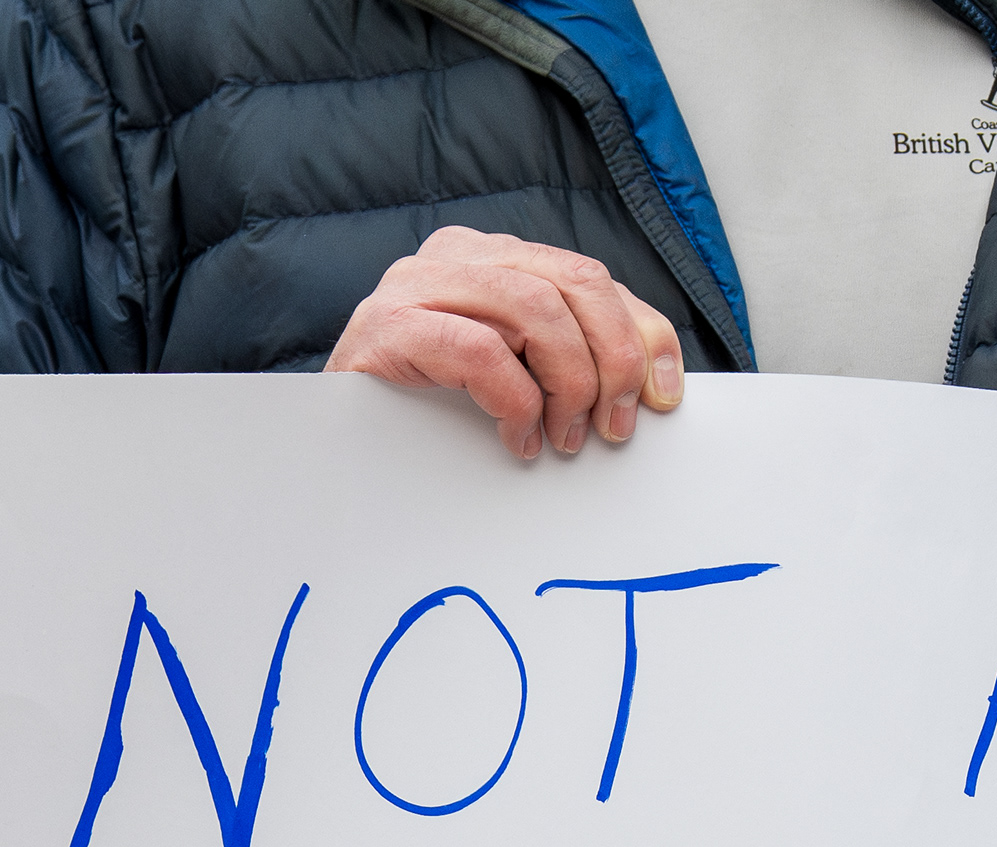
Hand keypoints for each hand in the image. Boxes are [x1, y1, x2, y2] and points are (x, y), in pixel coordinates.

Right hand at [326, 228, 682, 459]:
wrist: (329, 440)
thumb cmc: (424, 411)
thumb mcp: (511, 373)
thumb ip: (564, 359)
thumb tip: (650, 385)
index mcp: (492, 256)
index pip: (590, 277)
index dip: (641, 334)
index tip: (666, 395)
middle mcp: (457, 255)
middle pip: (573, 283)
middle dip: (613, 361)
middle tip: (616, 426)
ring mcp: (417, 285)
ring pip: (534, 309)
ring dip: (569, 383)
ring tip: (566, 439)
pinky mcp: (388, 328)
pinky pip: (478, 350)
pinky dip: (514, 401)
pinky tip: (518, 439)